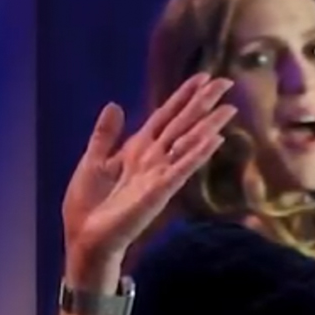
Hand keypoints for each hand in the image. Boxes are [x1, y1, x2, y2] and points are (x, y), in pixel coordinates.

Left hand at [62, 72, 235, 277]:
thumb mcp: (92, 162)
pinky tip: (215, 138)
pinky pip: (182, 167)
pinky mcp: (160, 190)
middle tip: (225, 81)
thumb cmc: (88, 205)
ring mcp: (160, 174)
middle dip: (203, 102)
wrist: (85, 237)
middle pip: (183, 123)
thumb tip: (114, 104)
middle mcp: (154, 157)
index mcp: (137, 148)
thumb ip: (105, 135)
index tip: (201, 76)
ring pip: (188, 142)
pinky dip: (198, 152)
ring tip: (229, 107)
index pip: (165, 116)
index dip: (183, 96)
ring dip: (208, 124)